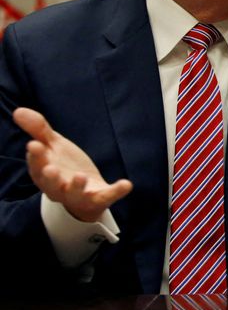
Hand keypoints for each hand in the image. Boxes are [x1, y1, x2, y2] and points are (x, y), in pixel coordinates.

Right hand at [13, 107, 132, 222]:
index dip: (36, 157)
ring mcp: (79, 195)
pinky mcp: (98, 199)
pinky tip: (127, 184)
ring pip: (76, 194)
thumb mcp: (53, 147)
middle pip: (51, 184)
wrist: (83, 194)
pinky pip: (107, 197)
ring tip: (81, 176)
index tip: (34, 144)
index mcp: (45, 173)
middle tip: (51, 168)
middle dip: (50, 177)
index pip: (37, 166)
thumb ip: (39, 130)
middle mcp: (59, 187)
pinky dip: (116, 191)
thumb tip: (18, 111)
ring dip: (78, 186)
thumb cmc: (63, 167)